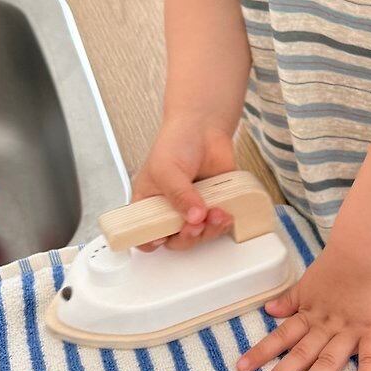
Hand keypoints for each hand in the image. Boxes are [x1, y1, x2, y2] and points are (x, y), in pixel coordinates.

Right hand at [130, 112, 238, 251]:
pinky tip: (226, 213)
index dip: (152, 241)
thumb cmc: (176, 144)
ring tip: (216, 214)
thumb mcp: (167, 169)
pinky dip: (223, 223)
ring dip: (209, 230)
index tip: (164, 237)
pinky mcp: (213, 206)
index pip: (144, 234)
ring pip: (199, 235)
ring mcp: (193, 210)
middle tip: (195, 225)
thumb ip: (179, 195)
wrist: (205, 128)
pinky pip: (218, 225)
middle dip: (188, 237)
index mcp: (149, 204)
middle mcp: (170, 211)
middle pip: (176, 240)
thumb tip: (194, 216)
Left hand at [237, 246, 370, 370]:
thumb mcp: (309, 282)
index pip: (282, 336)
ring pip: (328, 361)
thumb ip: (291, 300)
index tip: (242, 368)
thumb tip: (269, 310)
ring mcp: (350, 330)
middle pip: (300, 354)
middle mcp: (327, 326)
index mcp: (311, 314)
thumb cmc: (340, 264)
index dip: (262, 351)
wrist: (368, 250)